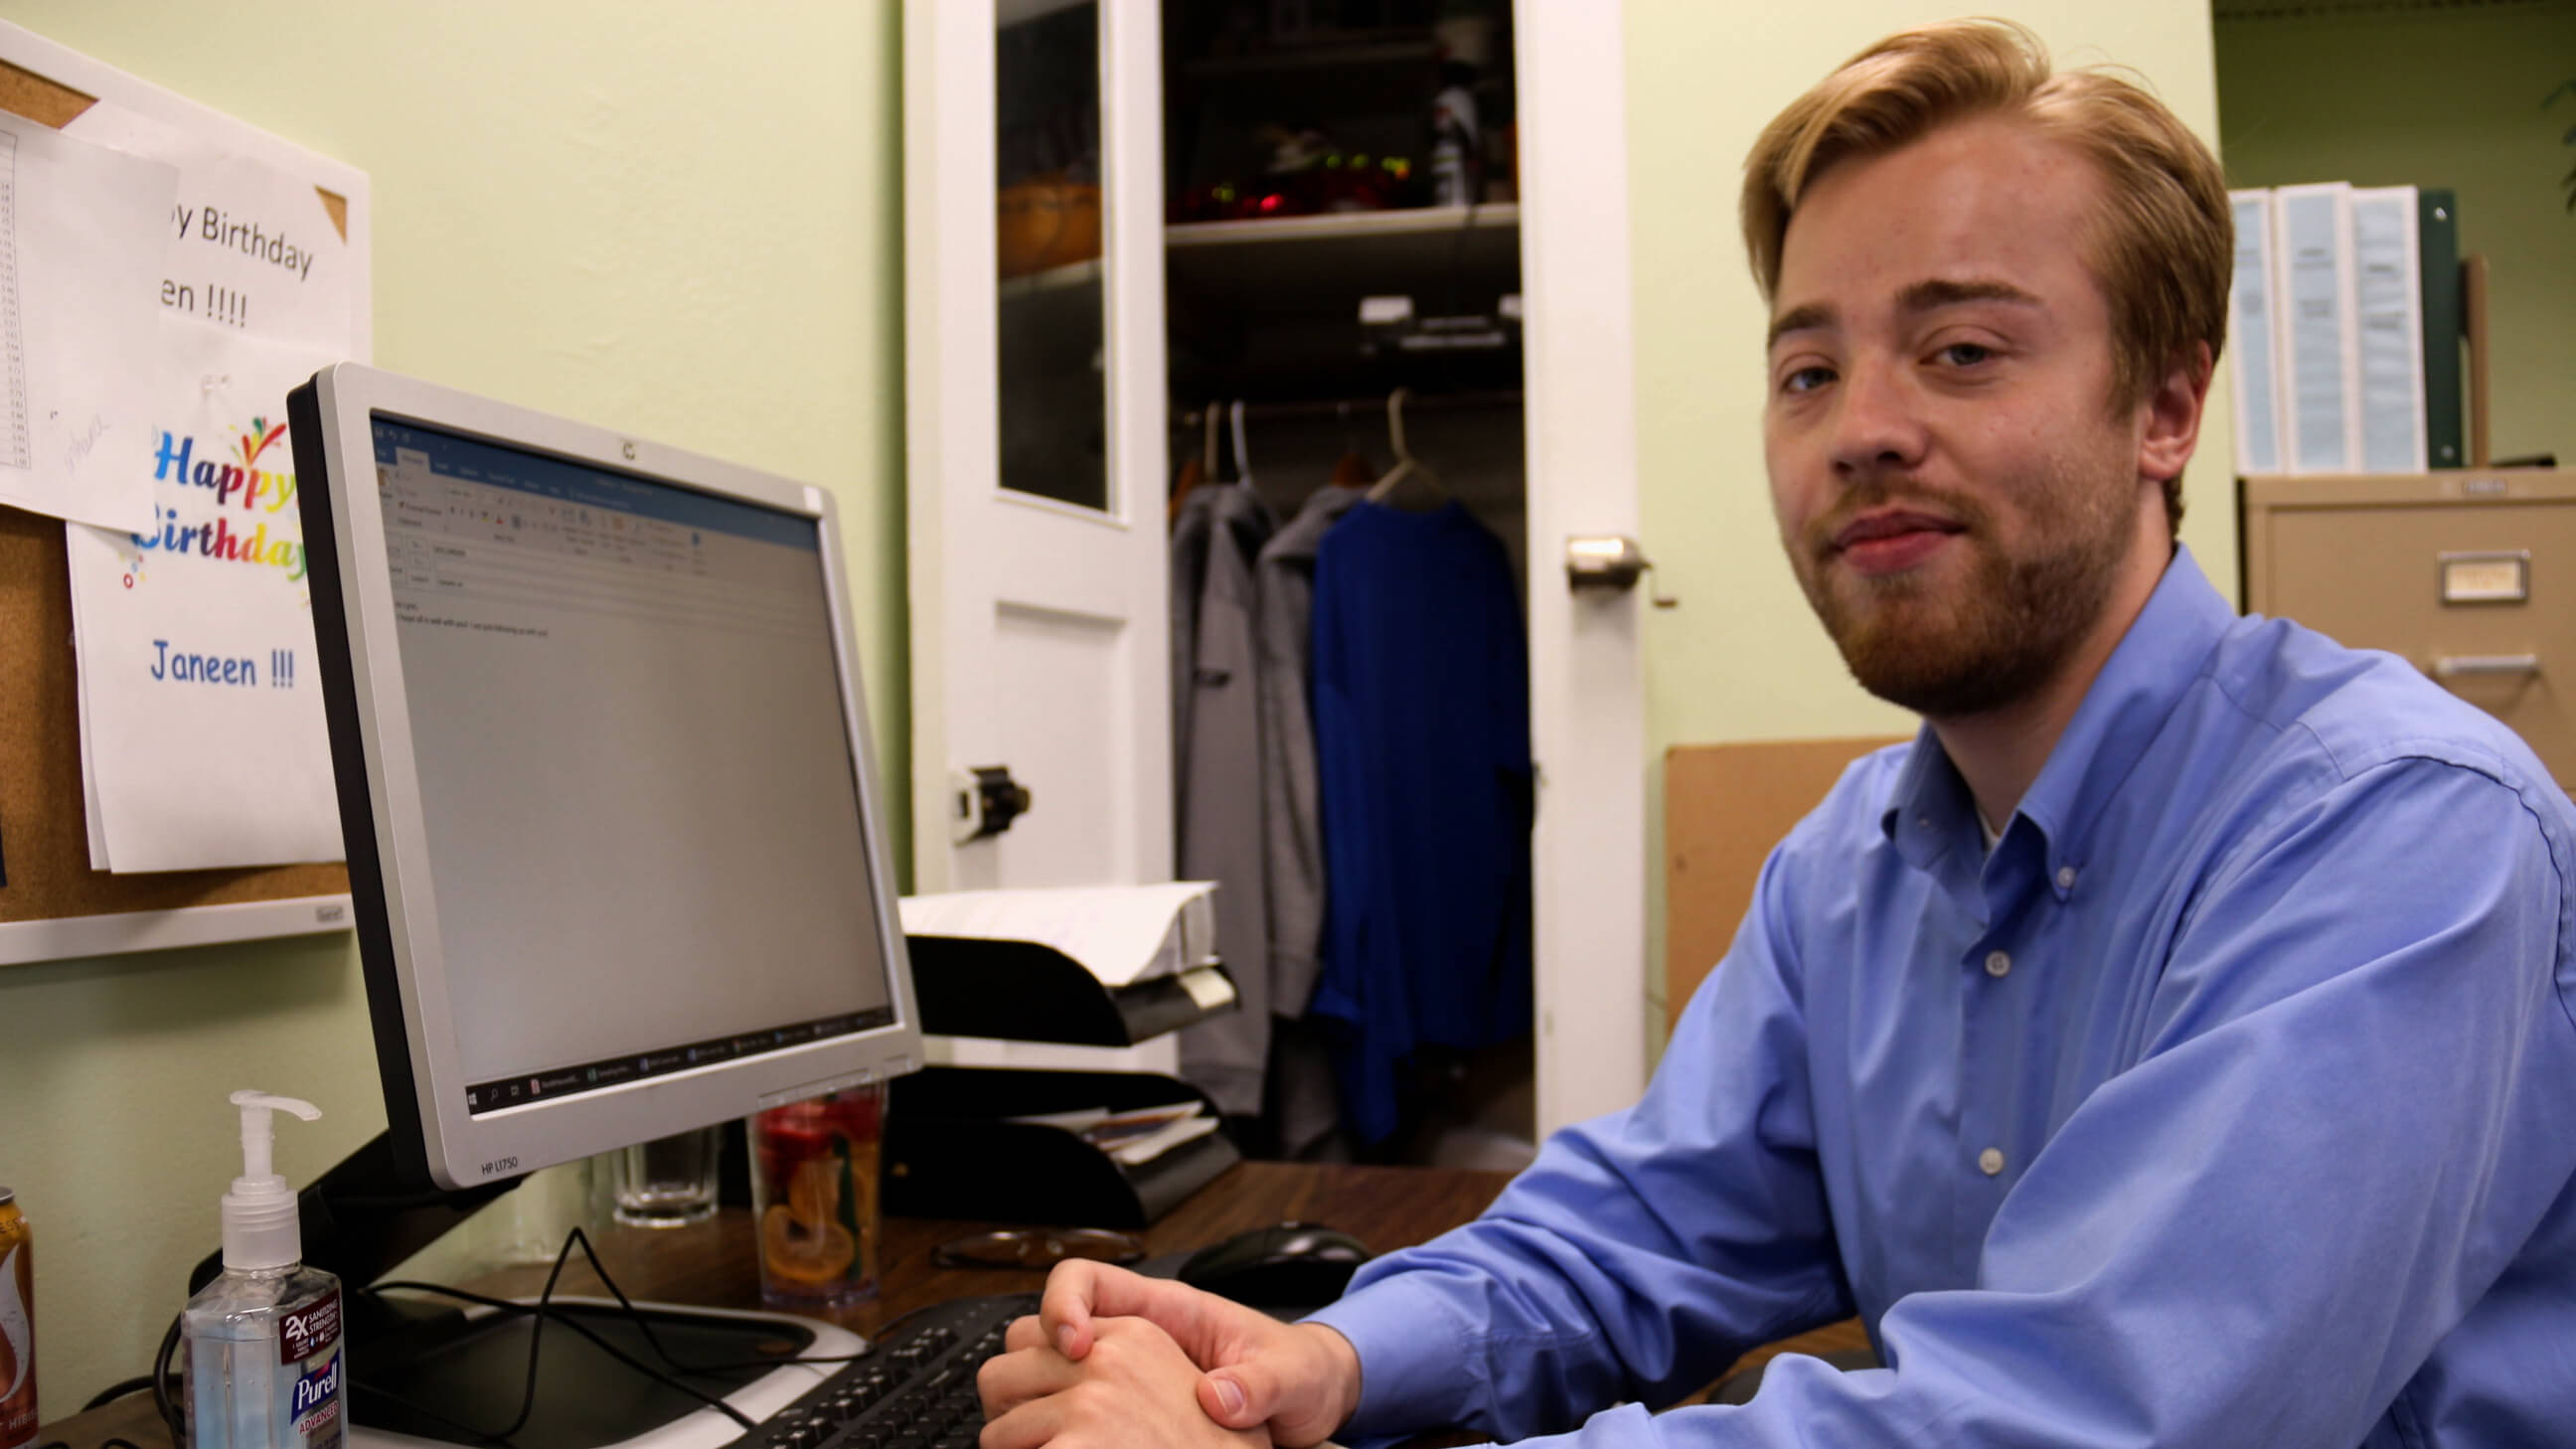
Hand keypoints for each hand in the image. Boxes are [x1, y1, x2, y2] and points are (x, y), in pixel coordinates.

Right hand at [1000, 1261, 1363, 1447]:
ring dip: (1040, 1389)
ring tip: (1049, 1424)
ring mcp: (1129, 1371)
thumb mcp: (1291, 1375)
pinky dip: (1063, 1423)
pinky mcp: (1130, 1407)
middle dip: (1034, 1355)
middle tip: (1044, 1397)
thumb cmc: (1301, 1372)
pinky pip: (1075, 1406)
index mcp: (1169, 1308)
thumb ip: (1260, 1383)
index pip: (1087, 1280)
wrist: (1313, 1398)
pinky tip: (1073, 1445)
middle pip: (1049, 1323)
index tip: (1074, 1347)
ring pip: (1051, 1367)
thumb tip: (1218, 1397)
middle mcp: (1138, 1334)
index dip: (1064, 1305)